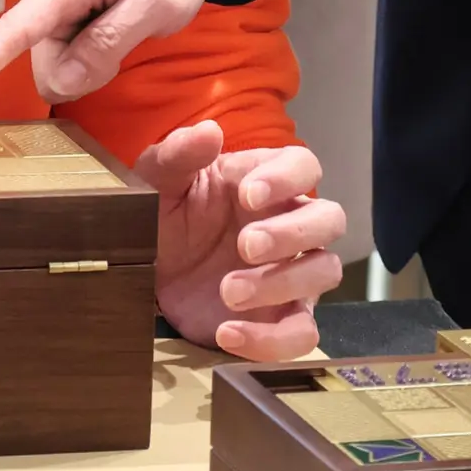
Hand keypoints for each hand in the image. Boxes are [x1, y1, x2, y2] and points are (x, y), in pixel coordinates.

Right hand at [0, 0, 226, 103]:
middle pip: (47, 65)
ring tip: (126, 18)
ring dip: (92, 56)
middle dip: (87, 69)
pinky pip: (60, 47)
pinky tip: (112, 18)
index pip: (14, 31)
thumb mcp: (163, 1)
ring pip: (55, 60)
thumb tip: (61, 82)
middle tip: (132, 34)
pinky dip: (88, 46)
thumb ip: (111, 41)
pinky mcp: (49, 2)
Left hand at [138, 120, 345, 360]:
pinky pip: (302, 333)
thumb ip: (178, 155)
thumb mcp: (157, 182)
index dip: (287, 178)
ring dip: (282, 282)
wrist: (141, 272)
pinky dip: (271, 339)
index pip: (304, 166)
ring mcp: (290, 272)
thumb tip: (208, 131)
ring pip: (325, 271)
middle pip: (329, 219)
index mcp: (262, 181)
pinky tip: (227, 332)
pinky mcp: (280, 318)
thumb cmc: (162, 215)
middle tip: (244, 246)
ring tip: (228, 292)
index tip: (248, 195)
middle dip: (292, 233)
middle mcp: (287, 223)